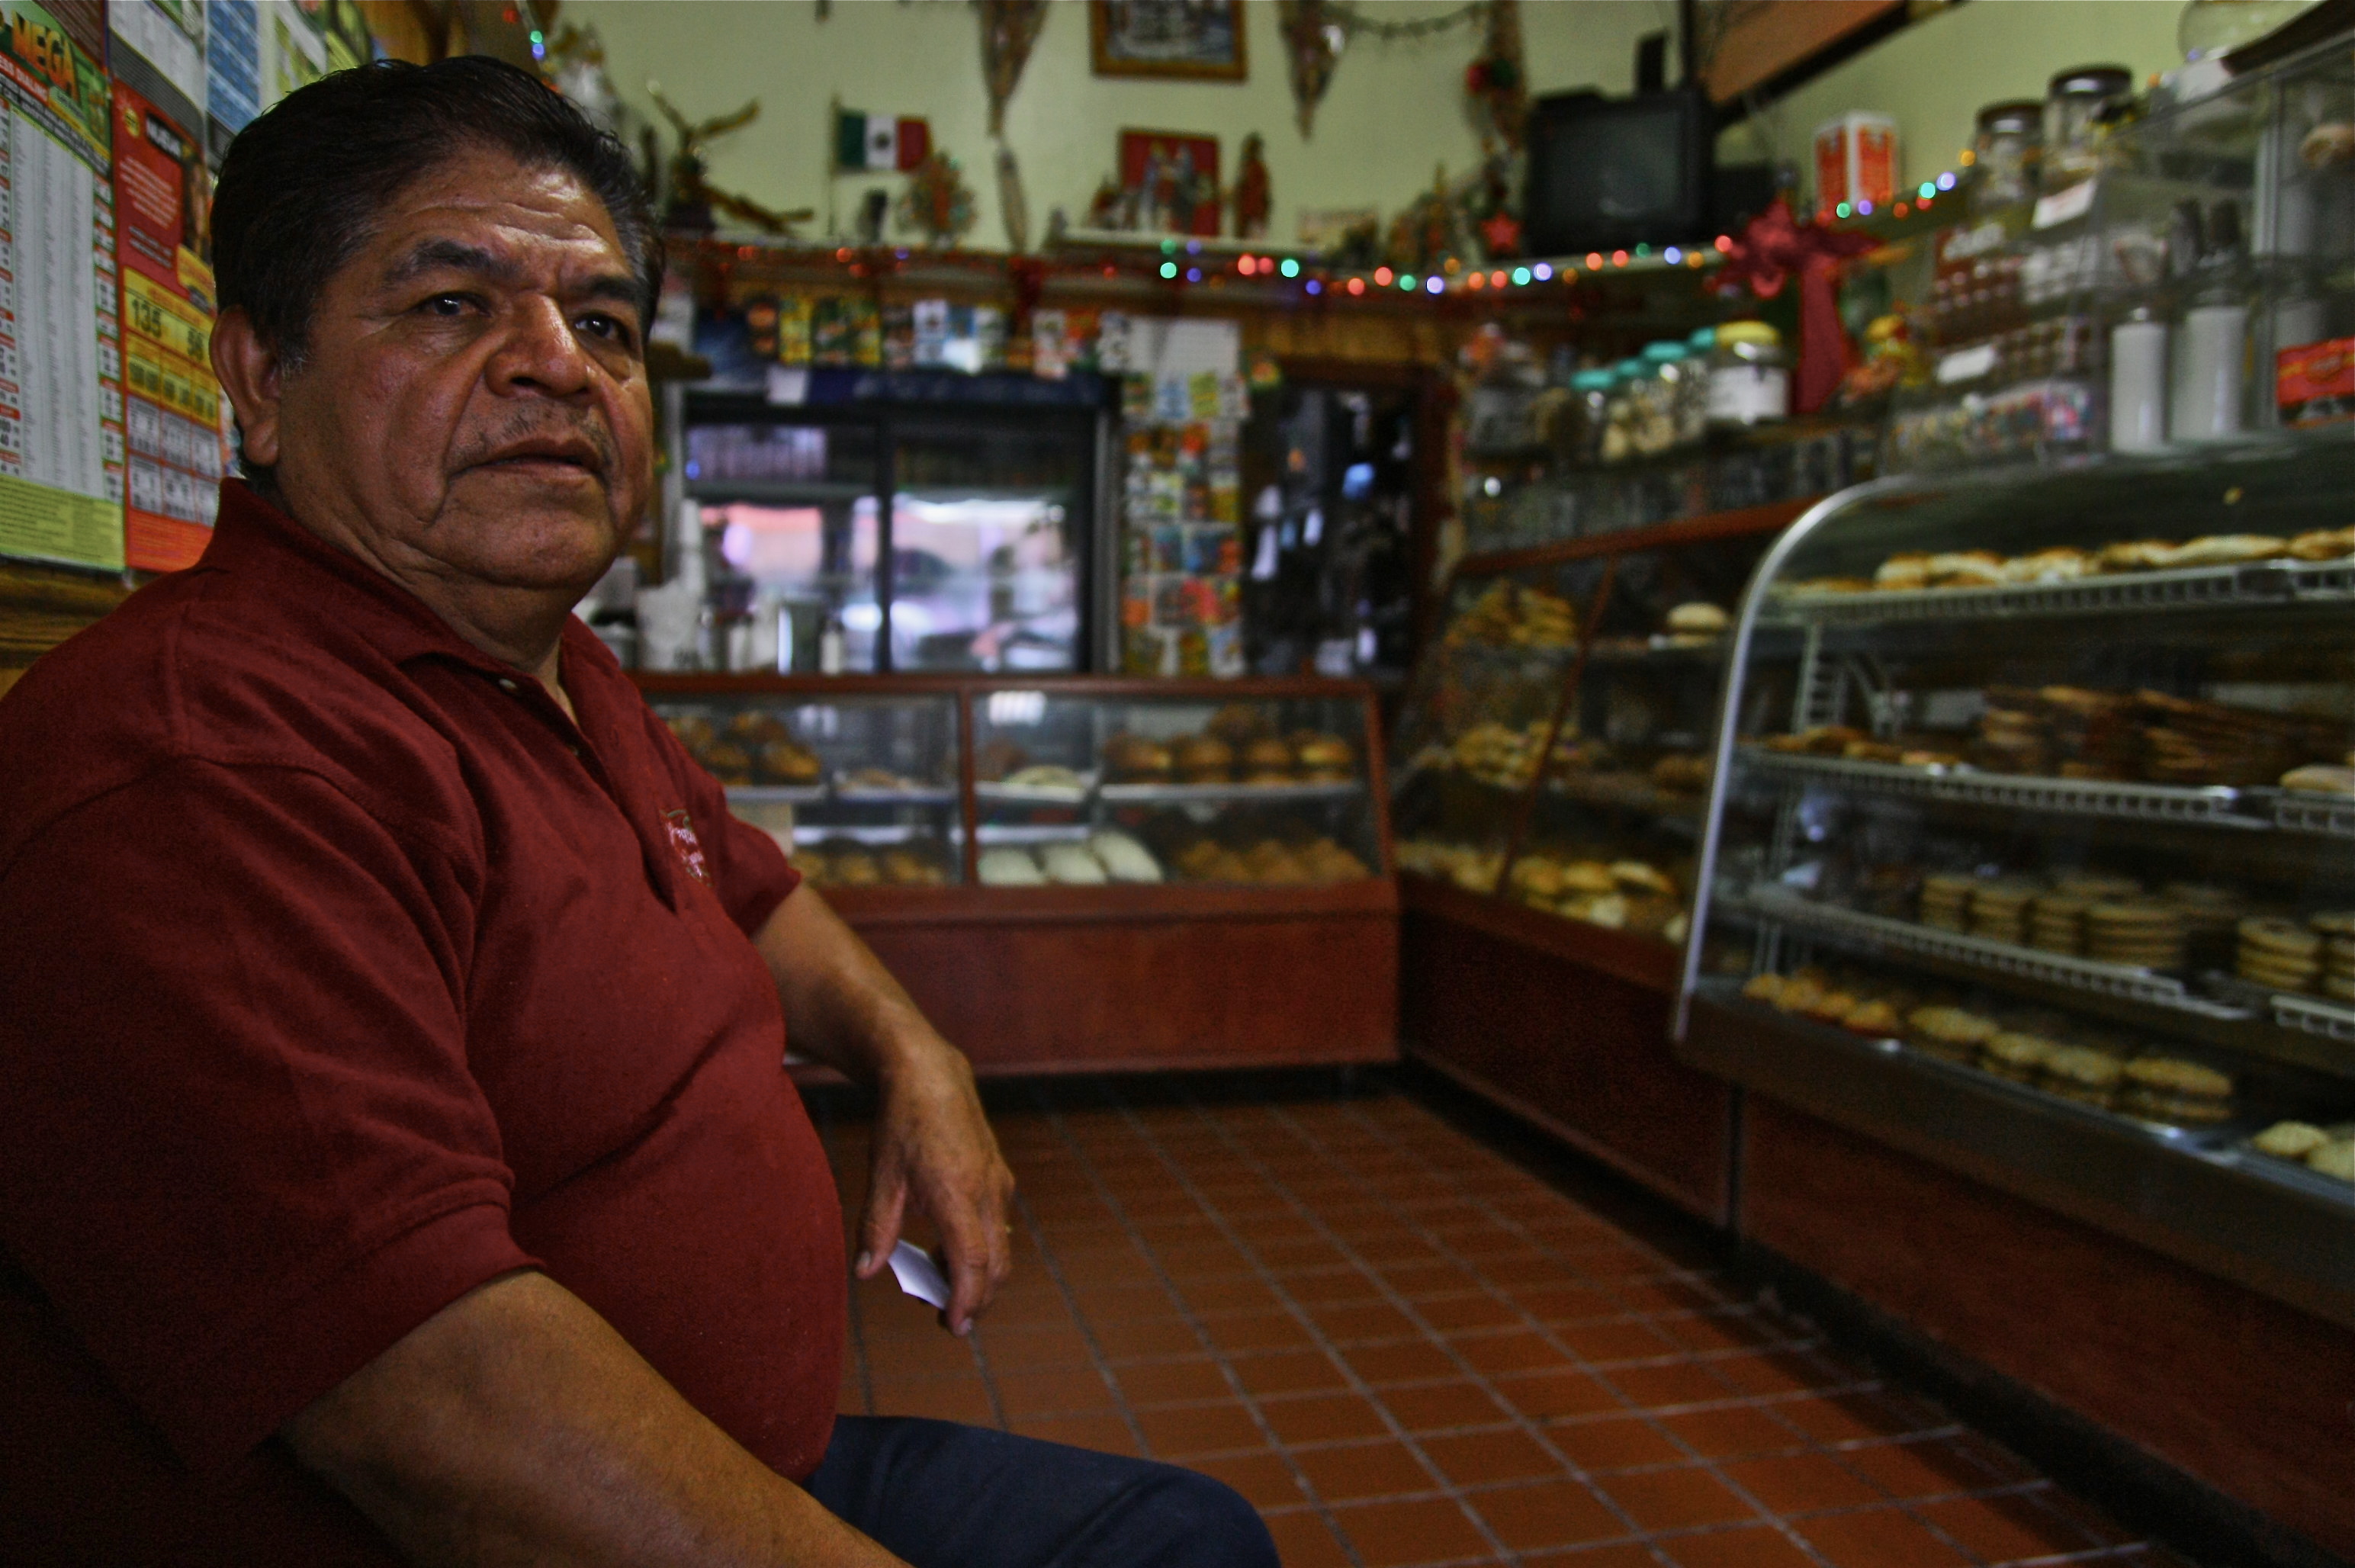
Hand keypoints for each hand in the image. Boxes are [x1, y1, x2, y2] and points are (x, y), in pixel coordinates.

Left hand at [852, 1038, 1014, 1335]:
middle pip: (997, 1264)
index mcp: (958, 1192)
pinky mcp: (999, 1177)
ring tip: (938, 1285)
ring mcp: (999, 1183)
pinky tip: (947, 1250)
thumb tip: (866, 1273)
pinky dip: (981, 1249)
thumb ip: (877, 1228)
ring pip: (1001, 1247)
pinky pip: (997, 1226)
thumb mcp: (882, 1175)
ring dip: (977, 1276)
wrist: (931, 1073)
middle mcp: (988, 1191)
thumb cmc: (903, 1123)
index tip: (954, 1326)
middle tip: (946, 1321)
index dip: (967, 1301)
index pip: (973, 1262)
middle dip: (977, 1299)